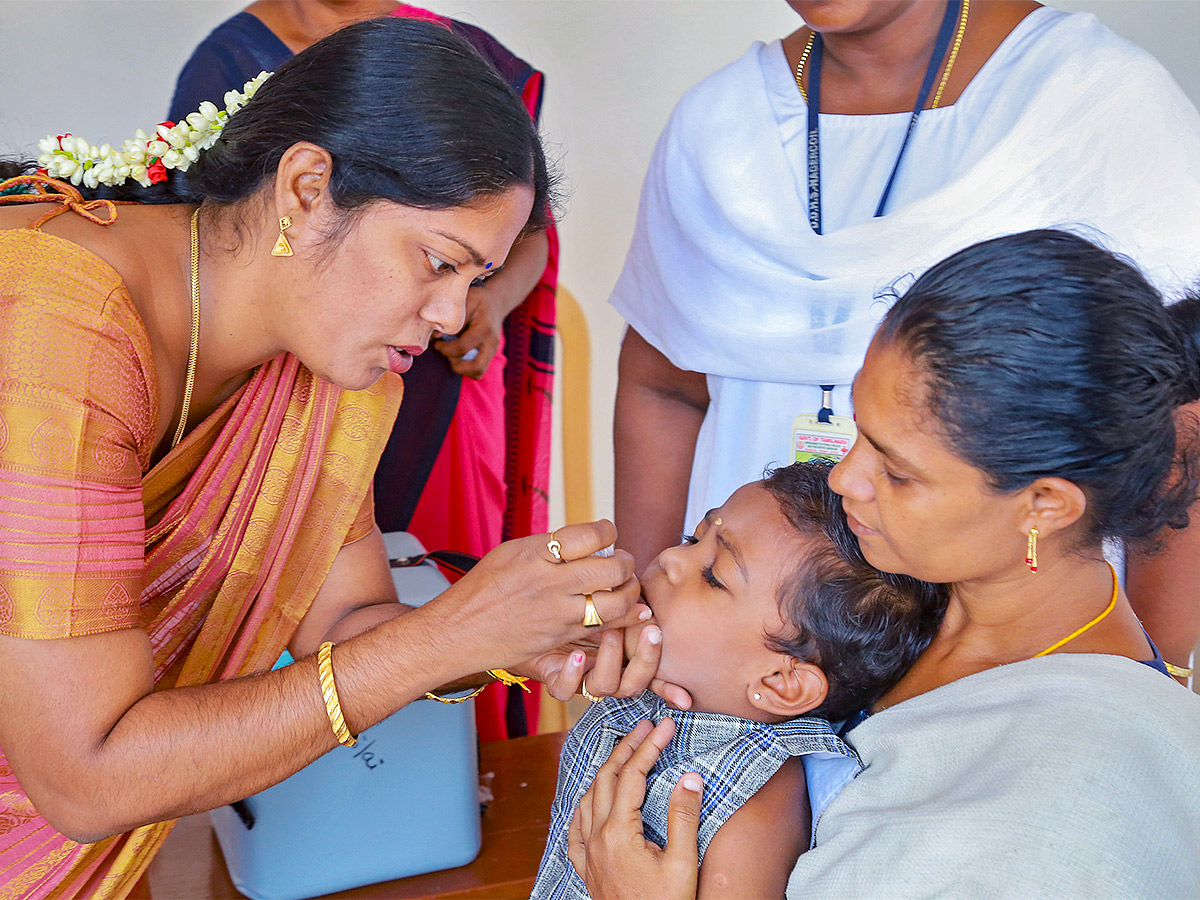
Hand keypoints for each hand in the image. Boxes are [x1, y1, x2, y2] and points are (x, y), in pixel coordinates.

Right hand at [423, 520, 641, 674]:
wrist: (458, 631)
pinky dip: (622, 617)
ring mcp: (556, 614)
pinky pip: (602, 627)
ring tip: (625, 585)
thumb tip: (585, 540)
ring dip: (628, 591)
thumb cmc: (481, 589)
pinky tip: (627, 609)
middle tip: (623, 560)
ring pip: (613, 603)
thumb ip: (549, 547)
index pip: (589, 535)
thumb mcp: (511, 553)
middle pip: (609, 569)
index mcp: (535, 554)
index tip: (609, 532)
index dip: (608, 531)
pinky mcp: (559, 638)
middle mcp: (548, 583)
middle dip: (625, 562)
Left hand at [433, 285, 505, 379]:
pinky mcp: (490, 355)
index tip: (438, 343)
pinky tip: (459, 355)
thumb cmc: (477, 301)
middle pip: (477, 367)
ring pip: (479, 372)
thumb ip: (451, 318)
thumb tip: (436, 335)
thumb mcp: (465, 301)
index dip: (446, 348)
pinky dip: (466, 367)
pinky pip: (479, 369)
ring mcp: (493, 350)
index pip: (463, 347)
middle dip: (457, 365)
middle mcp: (491, 342)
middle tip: (447, 354)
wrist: (495, 303)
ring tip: (452, 355)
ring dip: (462, 368)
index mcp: (484, 328)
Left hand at [518, 612, 693, 706]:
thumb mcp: (608, 599)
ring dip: (611, 658)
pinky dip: (573, 674)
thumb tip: (653, 599)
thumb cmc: (576, 603)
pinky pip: (565, 689)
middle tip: (651, 631)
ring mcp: (582, 677)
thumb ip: (630, 602)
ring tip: (608, 630)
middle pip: (634, 684)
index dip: (669, 689)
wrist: (531, 612)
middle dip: (646, 659)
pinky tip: (575, 654)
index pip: (652, 676)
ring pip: (604, 686)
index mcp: (624, 656)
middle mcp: (607, 671)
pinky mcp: (556, 678)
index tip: (685, 698)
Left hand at [568, 719, 701, 899]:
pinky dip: (585, 803)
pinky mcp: (587, 869)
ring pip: (588, 798)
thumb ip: (683, 817)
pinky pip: (576, 827)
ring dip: (606, 771)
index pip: (632, 775)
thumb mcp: (683, 863)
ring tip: (624, 753)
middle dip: (625, 748)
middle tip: (645, 728)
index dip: (649, 745)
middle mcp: (596, 839)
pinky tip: (591, 800)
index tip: (664, 725)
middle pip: (606, 778)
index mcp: (618, 833)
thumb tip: (689, 777)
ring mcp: (588, 854)